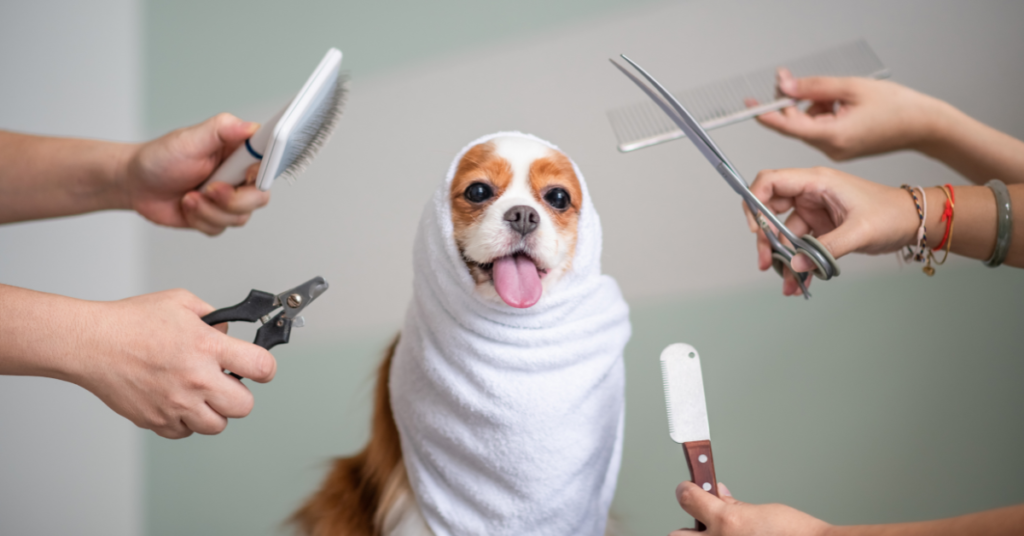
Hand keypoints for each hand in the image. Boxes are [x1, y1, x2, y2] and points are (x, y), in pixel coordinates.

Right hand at [72, 289, 277, 438]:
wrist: (91, 344)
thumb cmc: (131, 321)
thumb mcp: (182, 303)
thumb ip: (214, 317)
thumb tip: (229, 334)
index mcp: (207, 347)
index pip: (261, 367)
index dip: (266, 369)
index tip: (261, 368)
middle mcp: (196, 379)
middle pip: (245, 406)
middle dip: (240, 395)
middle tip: (226, 383)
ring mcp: (176, 404)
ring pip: (217, 425)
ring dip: (214, 412)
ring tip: (199, 394)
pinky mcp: (157, 420)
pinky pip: (185, 432)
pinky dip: (185, 421)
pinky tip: (176, 401)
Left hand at [123, 113, 270, 235]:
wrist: (136, 184)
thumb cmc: (161, 158)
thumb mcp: (190, 138)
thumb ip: (222, 129)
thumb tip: (250, 126)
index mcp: (239, 152)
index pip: (269, 162)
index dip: (262, 173)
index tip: (247, 175)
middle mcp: (239, 176)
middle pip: (260, 197)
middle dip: (232, 200)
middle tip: (209, 189)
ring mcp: (229, 199)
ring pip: (240, 217)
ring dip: (209, 210)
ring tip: (189, 196)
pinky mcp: (217, 217)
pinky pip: (221, 228)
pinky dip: (200, 220)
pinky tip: (187, 206)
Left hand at [671, 481, 830, 535]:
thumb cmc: (797, 533)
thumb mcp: (762, 511)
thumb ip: (734, 506)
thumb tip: (719, 495)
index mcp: (725, 522)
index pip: (687, 498)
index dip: (687, 490)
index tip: (688, 489)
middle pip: (677, 535)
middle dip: (687, 529)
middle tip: (702, 526)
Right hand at [744, 167, 918, 295]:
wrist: (913, 223)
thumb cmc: (892, 213)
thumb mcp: (860, 231)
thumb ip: (825, 248)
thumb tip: (796, 264)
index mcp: (817, 181)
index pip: (771, 182)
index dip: (755, 201)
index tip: (756, 229)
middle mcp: (811, 194)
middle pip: (770, 211)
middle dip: (765, 238)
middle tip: (766, 262)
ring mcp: (814, 211)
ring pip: (784, 234)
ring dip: (782, 258)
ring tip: (788, 280)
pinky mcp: (821, 227)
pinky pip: (800, 246)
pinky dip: (797, 263)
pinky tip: (798, 280)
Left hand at [753, 69, 947, 160]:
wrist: (925, 125)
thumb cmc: (898, 106)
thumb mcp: (852, 88)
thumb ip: (813, 87)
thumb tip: (784, 86)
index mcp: (833, 135)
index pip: (789, 126)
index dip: (767, 114)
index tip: (749, 105)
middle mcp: (831, 148)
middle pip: (797, 123)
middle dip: (795, 101)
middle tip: (793, 79)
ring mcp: (836, 150)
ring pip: (809, 124)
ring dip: (815, 106)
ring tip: (842, 96)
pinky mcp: (841, 147)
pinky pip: (821, 128)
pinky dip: (825, 113)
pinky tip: (845, 104)